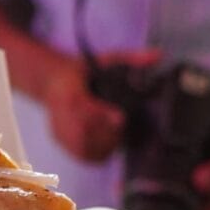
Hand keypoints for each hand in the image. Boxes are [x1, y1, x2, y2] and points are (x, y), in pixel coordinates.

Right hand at [45, 50, 160, 162]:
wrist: (51, 81)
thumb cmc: (82, 71)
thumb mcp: (106, 59)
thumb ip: (132, 59)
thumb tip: (158, 55)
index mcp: (70, 90)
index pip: (83, 106)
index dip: (101, 115)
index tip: (121, 118)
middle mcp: (59, 112)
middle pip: (82, 132)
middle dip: (105, 133)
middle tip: (120, 126)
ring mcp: (58, 128)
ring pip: (81, 147)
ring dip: (102, 145)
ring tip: (115, 136)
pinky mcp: (58, 140)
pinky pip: (79, 154)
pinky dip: (95, 153)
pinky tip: (106, 145)